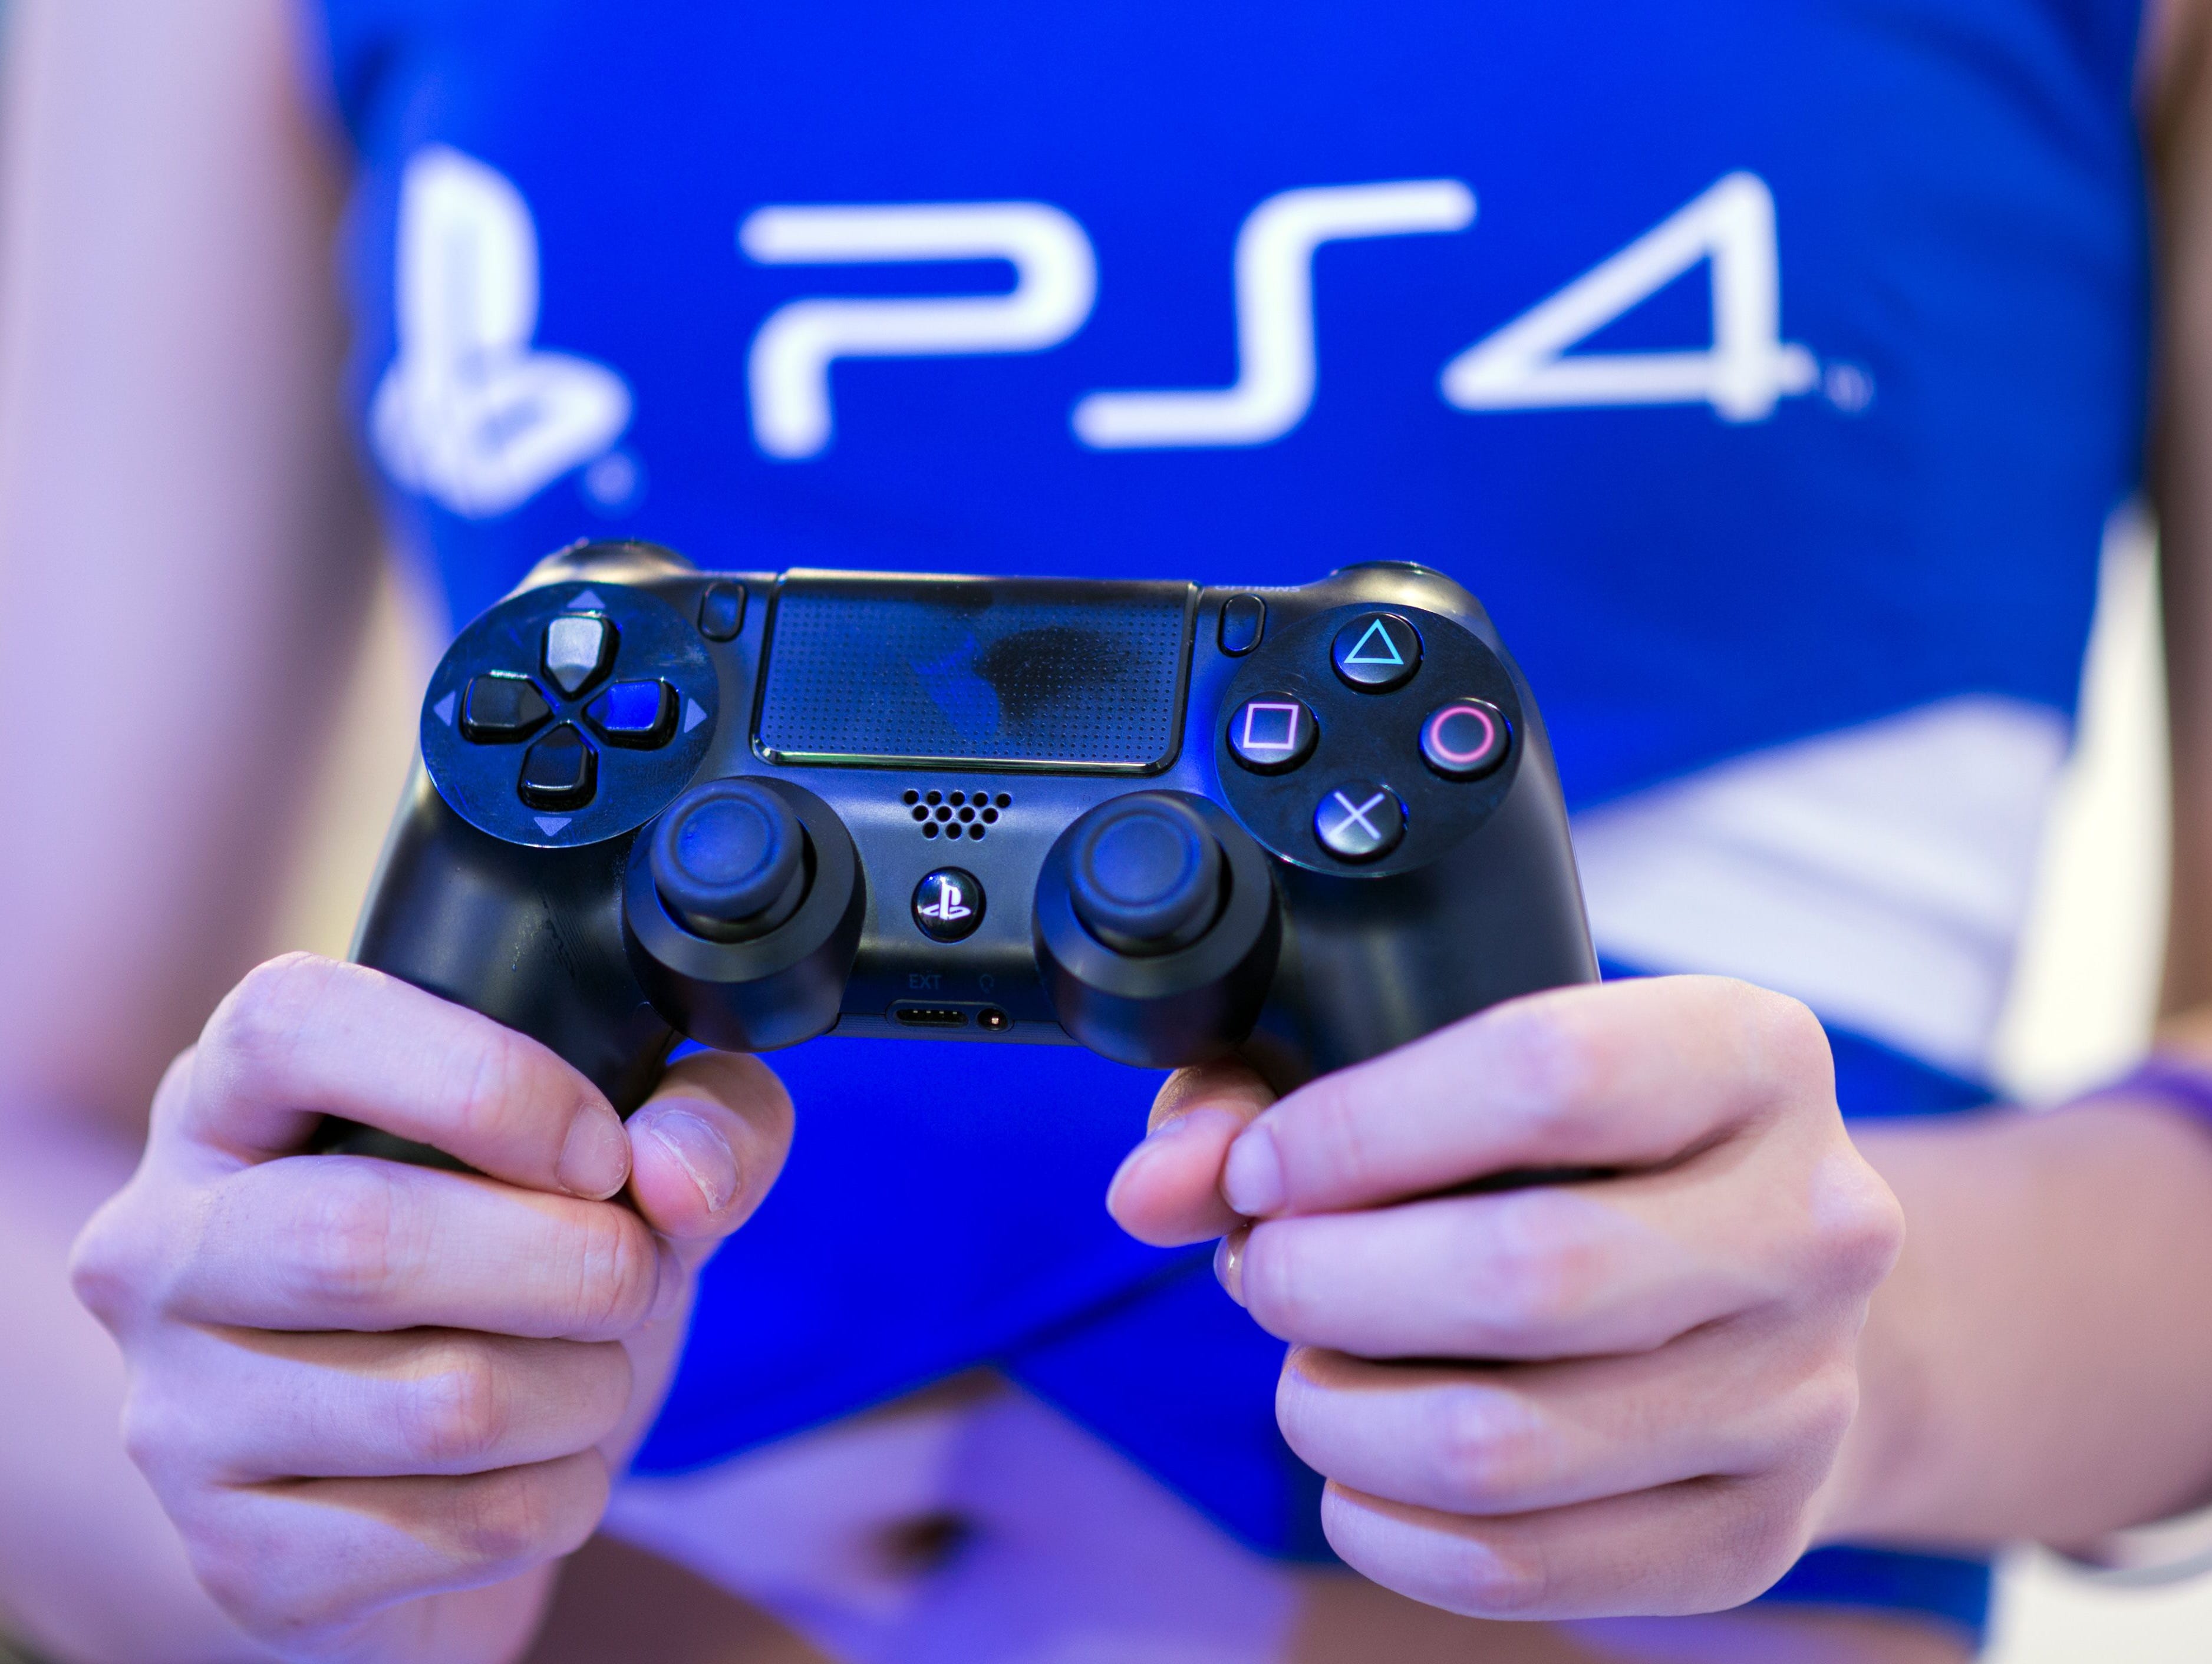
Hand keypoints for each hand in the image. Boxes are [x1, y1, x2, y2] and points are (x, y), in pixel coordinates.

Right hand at [70, 952, 790, 1662]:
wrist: (453, 1497)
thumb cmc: (519, 1288)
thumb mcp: (619, 1173)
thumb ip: (701, 1120)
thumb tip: (683, 1171)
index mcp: (231, 1103)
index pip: (293, 1027)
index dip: (481, 1080)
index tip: (600, 1148)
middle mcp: (162, 1247)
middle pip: (363, 1239)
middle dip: (575, 1264)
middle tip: (637, 1276)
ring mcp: (178, 1414)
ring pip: (443, 1404)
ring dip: (585, 1391)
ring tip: (589, 1376)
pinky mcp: (240, 1559)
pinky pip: (461, 1529)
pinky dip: (558, 1500)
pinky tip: (536, 1474)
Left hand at [1107, 975, 1903, 1619]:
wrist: (1768, 1289)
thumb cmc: (1574, 1154)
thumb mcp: (1454, 1064)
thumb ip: (1271, 1092)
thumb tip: (1151, 1187)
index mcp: (1754, 1054)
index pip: (1544, 1071)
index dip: (1356, 1129)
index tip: (1262, 1168)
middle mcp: (1815, 1222)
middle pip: (1522, 1273)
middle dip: (1327, 1281)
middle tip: (1264, 1271)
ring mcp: (1799, 1394)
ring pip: (1498, 1444)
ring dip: (1335, 1412)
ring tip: (1306, 1367)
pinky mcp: (1755, 1534)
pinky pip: (1515, 1565)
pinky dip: (1380, 1523)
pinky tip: (1356, 1465)